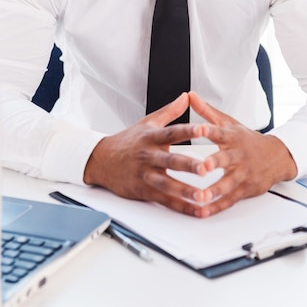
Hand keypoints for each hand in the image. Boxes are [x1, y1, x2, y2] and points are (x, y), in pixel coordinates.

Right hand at [83, 93, 209, 216]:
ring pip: (167, 184)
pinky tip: (195, 210)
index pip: (172, 132)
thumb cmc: (127, 141)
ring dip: (185, 191)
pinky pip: (164, 200)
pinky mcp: (143, 190)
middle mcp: (149, 155)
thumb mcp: (148, 122)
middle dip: (189, 165)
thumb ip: (170, 111)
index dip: (188, 130)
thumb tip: (186, 96)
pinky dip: (180, 206)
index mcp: (152, 137)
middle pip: (171, 160)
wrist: (100, 160)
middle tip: (206, 169)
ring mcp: (145, 174)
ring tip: (202, 197)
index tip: (204, 128)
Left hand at [188, 91, 297, 216]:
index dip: (209, 130)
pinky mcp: (244, 189)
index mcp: (232, 137)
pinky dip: (216, 207)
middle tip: (201, 167)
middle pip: (225, 159)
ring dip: (214, 190)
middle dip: (214, 163)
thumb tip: (190, 95)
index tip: (198, 129)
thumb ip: (207, 111)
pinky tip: (203, 211)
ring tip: (201, 197)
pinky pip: (229, 200)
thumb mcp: (229, 123)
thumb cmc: (247, 139)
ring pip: (228, 183)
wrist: (278, 156)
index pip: (219, 132)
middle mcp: (238, 155)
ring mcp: (242, 174)